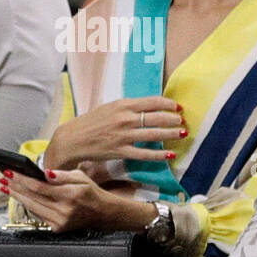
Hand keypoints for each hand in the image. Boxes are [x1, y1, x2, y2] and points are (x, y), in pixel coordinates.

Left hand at [2, 168, 152, 232]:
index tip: (10, 172)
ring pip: (32, 207)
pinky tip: (20, 196)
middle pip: (32, 197)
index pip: (39, 187)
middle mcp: (64, 210)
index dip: (22, 180)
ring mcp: (60, 222)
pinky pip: (38, 215)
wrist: (104, 214)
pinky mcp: (58, 228)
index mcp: (70, 195)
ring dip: (17, 196)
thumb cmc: (91, 193)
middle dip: (15, 187)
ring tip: (6, 187)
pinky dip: (28, 205)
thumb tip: (44, 173)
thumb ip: (61, 175)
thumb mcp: (80, 177)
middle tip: (2, 179)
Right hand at [43, 97, 184, 170]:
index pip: (152, 102)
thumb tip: (148, 107)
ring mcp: (123, 136)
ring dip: (171, 134)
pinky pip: (144, 154)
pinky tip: (170, 154)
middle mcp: (125, 119)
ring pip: (153, 135)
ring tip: (182, 134)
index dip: (168, 104)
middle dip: (173, 119)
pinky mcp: (120, 151)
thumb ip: (127, 107)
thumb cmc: (91, 122)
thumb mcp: (109, 107)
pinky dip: (159, 154)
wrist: (73, 139)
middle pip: (156, 118)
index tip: (178, 107)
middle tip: (183, 121)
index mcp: (123, 105)